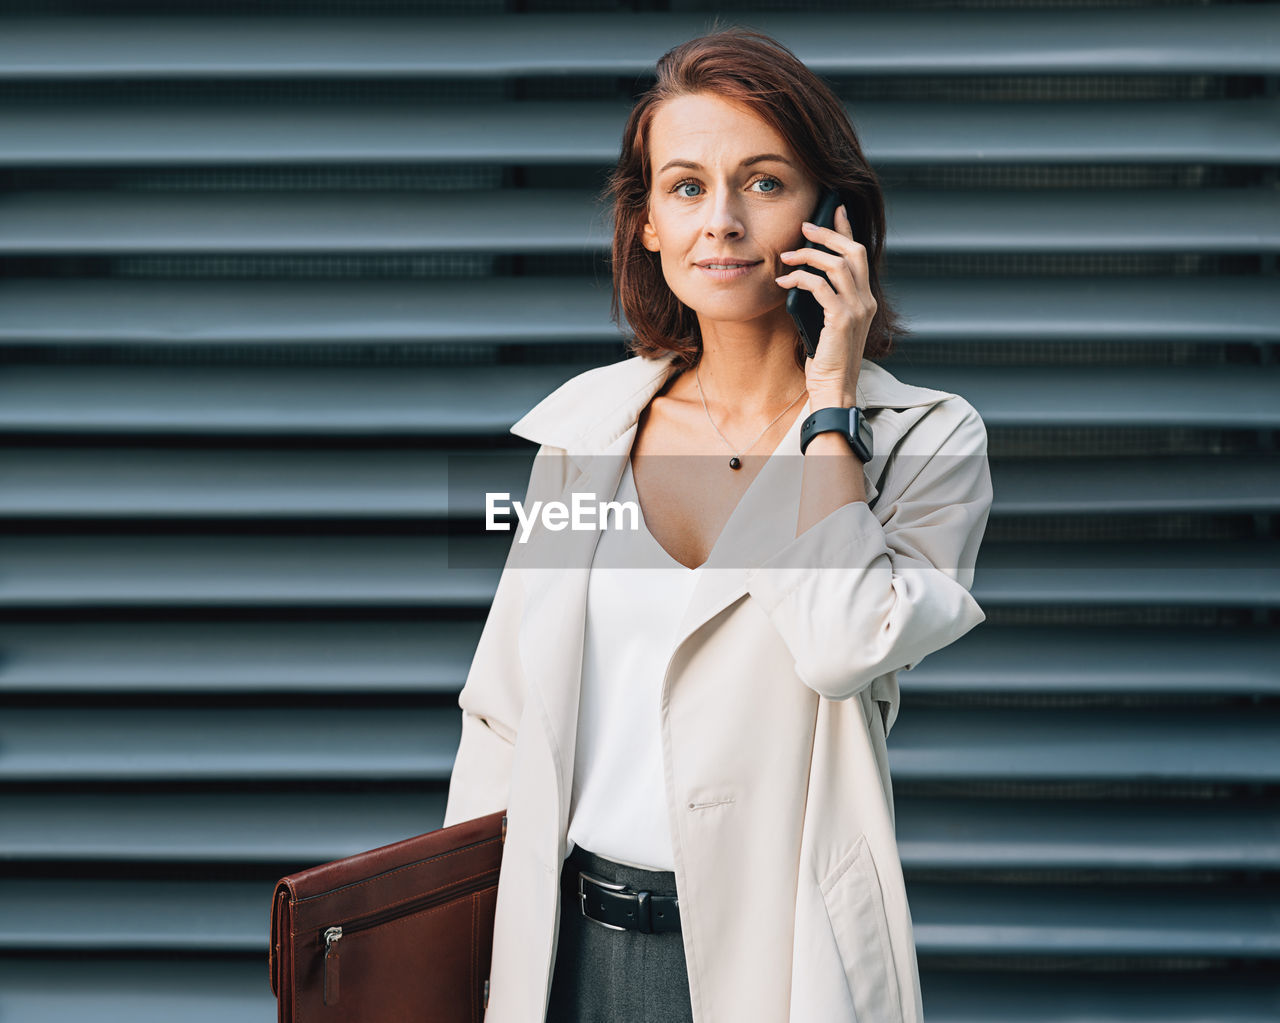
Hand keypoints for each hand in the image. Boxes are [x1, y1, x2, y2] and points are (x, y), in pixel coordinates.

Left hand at [775, 203, 874, 404]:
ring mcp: (857, 309)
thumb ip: (826, 300)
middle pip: (853, 252)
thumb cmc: (826, 359)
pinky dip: (800, 278)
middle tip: (806, 225)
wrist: (833, 387)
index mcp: (865, 300)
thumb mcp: (827, 323)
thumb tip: (805, 276)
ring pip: (836, 265)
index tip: (836, 210)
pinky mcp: (842, 319)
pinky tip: (784, 280)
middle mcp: (866, 301)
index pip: (860, 256)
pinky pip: (820, 287)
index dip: (848, 230)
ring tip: (787, 256)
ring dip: (808, 255)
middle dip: (829, 234)